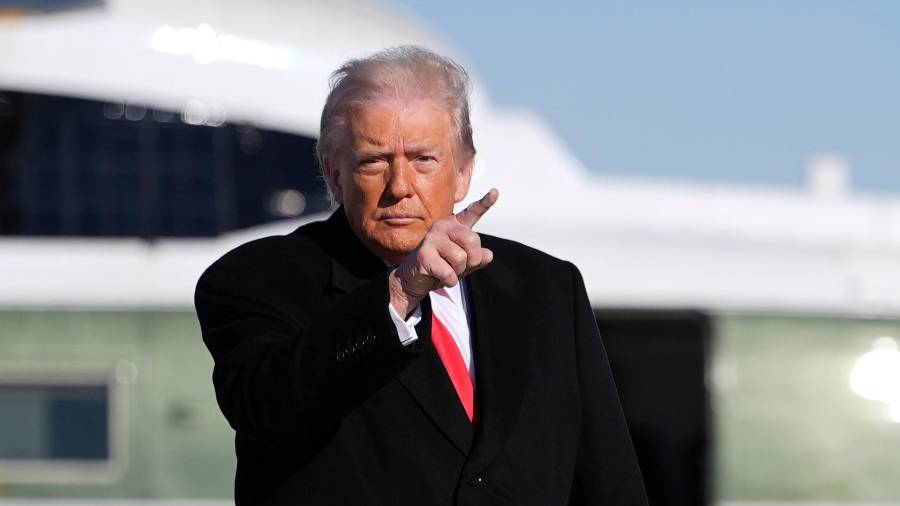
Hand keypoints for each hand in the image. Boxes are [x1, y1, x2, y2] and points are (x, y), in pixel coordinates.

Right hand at [389, 188, 498, 316]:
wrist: (415, 279)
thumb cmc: (441, 266)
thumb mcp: (464, 263)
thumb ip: (478, 258)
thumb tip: (488, 255)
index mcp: (455, 225)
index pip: (473, 212)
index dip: (485, 203)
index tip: (495, 192)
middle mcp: (443, 226)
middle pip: (473, 241)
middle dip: (472, 260)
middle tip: (460, 266)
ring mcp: (432, 238)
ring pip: (461, 258)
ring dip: (458, 272)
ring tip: (446, 270)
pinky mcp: (424, 254)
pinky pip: (449, 272)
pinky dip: (449, 281)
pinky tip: (439, 277)